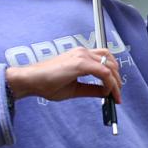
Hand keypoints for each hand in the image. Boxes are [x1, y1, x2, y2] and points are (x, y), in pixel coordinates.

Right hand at [5, 48, 121, 102]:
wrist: (30, 80)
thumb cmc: (47, 83)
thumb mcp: (74, 88)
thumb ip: (90, 88)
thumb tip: (105, 92)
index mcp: (80, 55)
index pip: (105, 60)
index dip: (113, 75)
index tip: (115, 92)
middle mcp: (83, 52)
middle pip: (110, 61)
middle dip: (117, 79)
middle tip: (117, 94)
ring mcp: (82, 55)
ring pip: (109, 66)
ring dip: (115, 81)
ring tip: (114, 94)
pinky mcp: (80, 63)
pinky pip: (103, 72)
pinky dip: (109, 83)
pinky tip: (106, 93)